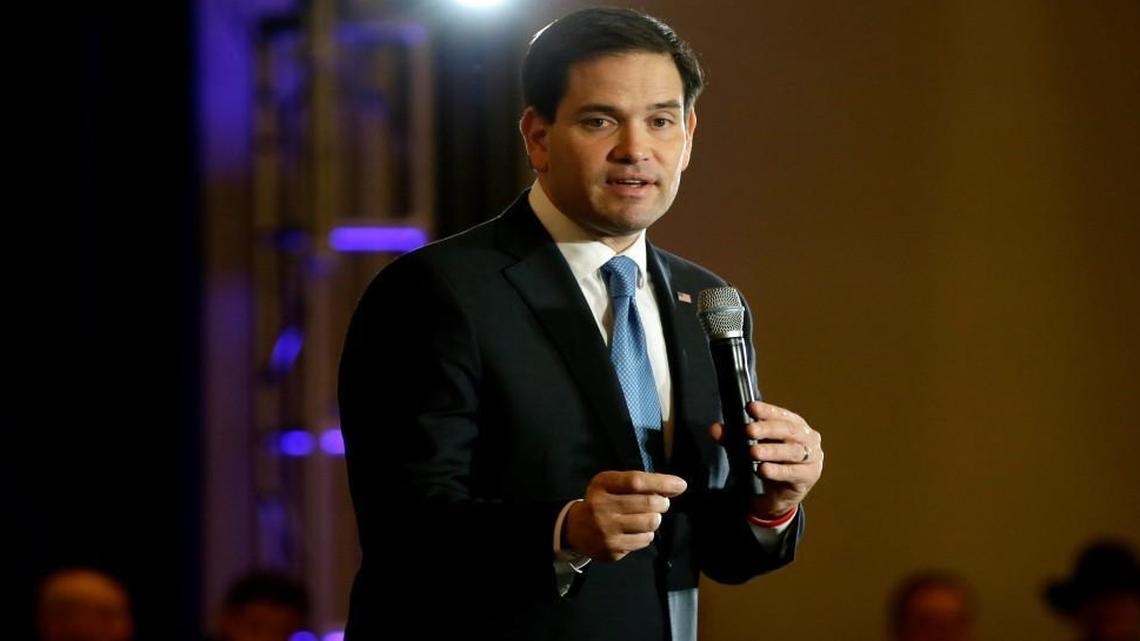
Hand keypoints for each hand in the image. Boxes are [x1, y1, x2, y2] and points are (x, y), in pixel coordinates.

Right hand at [564, 471, 686, 561]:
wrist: (576, 529)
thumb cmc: (602, 501)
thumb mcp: (613, 485)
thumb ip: (640, 483)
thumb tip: (676, 486)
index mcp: (602, 485)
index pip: (636, 481)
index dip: (661, 482)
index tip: (680, 484)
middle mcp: (602, 507)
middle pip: (648, 503)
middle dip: (662, 502)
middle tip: (661, 503)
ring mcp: (606, 531)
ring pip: (651, 523)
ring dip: (655, 519)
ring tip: (647, 517)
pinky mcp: (612, 549)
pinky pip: (645, 540)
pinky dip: (647, 534)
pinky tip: (636, 530)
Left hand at [709, 401, 822, 518]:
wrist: (775, 498)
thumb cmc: (766, 464)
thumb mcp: (747, 449)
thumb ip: (733, 438)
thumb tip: (715, 429)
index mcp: (794, 425)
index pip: (780, 414)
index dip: (766, 410)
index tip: (750, 407)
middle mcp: (807, 438)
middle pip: (788, 430)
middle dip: (767, 429)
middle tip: (748, 430)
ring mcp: (812, 457)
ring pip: (792, 451)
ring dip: (771, 450)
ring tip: (753, 452)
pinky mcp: (809, 476)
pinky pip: (793, 472)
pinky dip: (777, 471)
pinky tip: (763, 470)